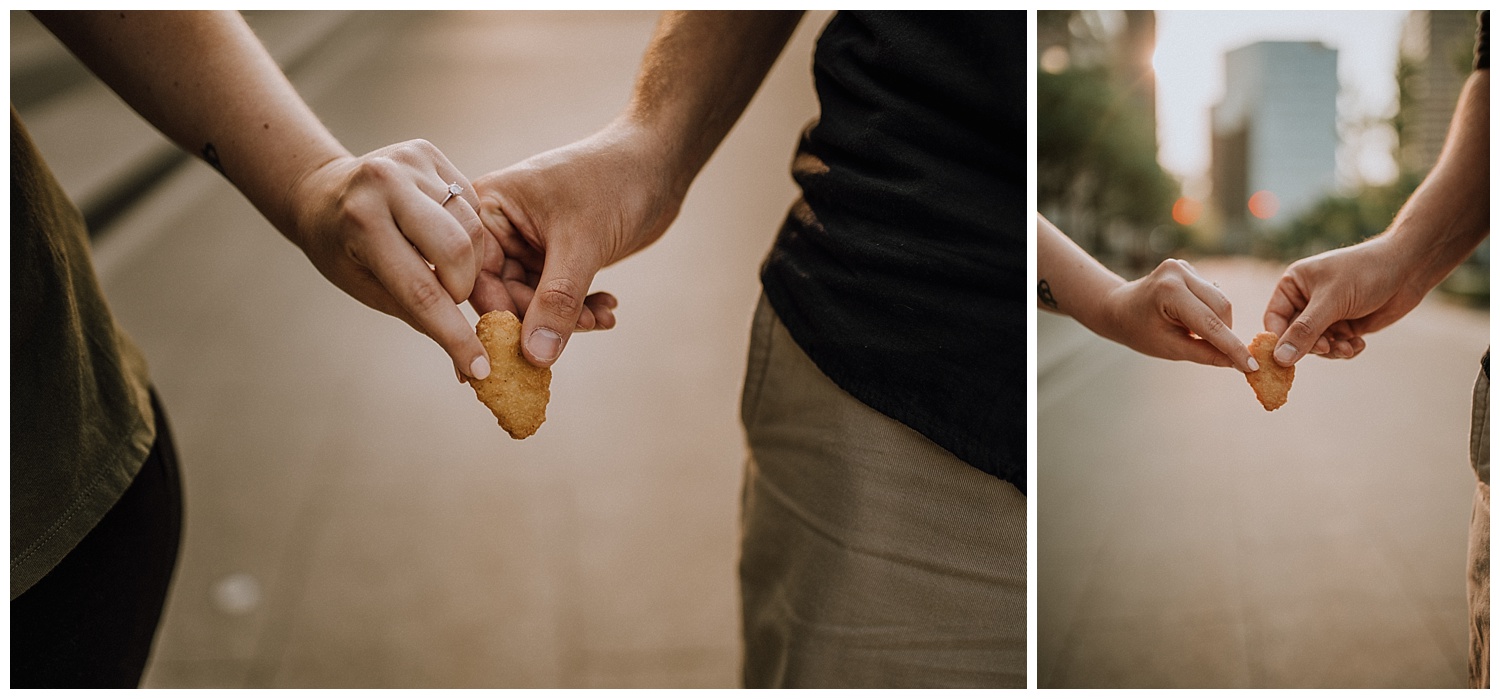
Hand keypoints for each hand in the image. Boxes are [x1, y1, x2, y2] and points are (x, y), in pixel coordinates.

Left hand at [285, 139, 492, 379]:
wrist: (320, 191)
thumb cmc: (340, 250)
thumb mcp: (366, 288)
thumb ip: (417, 314)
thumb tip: (468, 361)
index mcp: (361, 223)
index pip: (421, 290)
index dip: (453, 335)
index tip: (478, 368)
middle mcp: (387, 183)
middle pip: (458, 251)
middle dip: (462, 289)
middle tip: (450, 301)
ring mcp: (410, 160)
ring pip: (473, 228)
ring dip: (468, 262)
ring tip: (445, 269)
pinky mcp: (427, 151)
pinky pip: (471, 204)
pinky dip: (467, 232)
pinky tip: (443, 237)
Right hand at [470, 120, 687, 366]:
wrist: (659, 161)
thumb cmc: (614, 181)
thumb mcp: (582, 242)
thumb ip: (557, 301)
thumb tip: (536, 356)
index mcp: (488, 209)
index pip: (477, 278)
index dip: (497, 320)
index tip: (514, 359)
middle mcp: (501, 228)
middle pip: (505, 297)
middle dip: (543, 321)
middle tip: (583, 330)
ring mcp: (530, 243)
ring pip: (536, 303)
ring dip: (569, 318)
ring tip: (601, 319)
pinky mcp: (557, 255)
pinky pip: (559, 297)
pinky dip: (582, 309)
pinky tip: (608, 309)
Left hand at [1093, 259, 1256, 371]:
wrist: (1117, 309)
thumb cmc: (1138, 331)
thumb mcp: (1170, 349)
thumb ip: (1205, 354)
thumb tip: (1238, 364)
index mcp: (1170, 291)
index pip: (1210, 323)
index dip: (1233, 346)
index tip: (1252, 366)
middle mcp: (1178, 272)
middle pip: (1221, 307)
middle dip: (1226, 333)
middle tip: (1224, 355)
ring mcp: (1183, 267)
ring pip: (1220, 300)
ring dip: (1217, 322)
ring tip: (1193, 335)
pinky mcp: (1188, 268)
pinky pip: (1211, 294)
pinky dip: (1209, 311)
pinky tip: (1189, 320)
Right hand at [1263, 235, 1425, 366]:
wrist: (1409, 269)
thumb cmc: (1365, 273)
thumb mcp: (1331, 301)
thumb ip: (1304, 331)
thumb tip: (1279, 359)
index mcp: (1293, 285)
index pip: (1274, 320)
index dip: (1278, 340)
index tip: (1285, 361)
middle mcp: (1306, 300)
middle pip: (1295, 336)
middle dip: (1313, 346)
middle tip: (1329, 348)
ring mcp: (1327, 314)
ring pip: (1316, 345)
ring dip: (1332, 350)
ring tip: (1349, 347)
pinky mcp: (1346, 325)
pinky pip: (1336, 347)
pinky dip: (1346, 349)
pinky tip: (1359, 343)